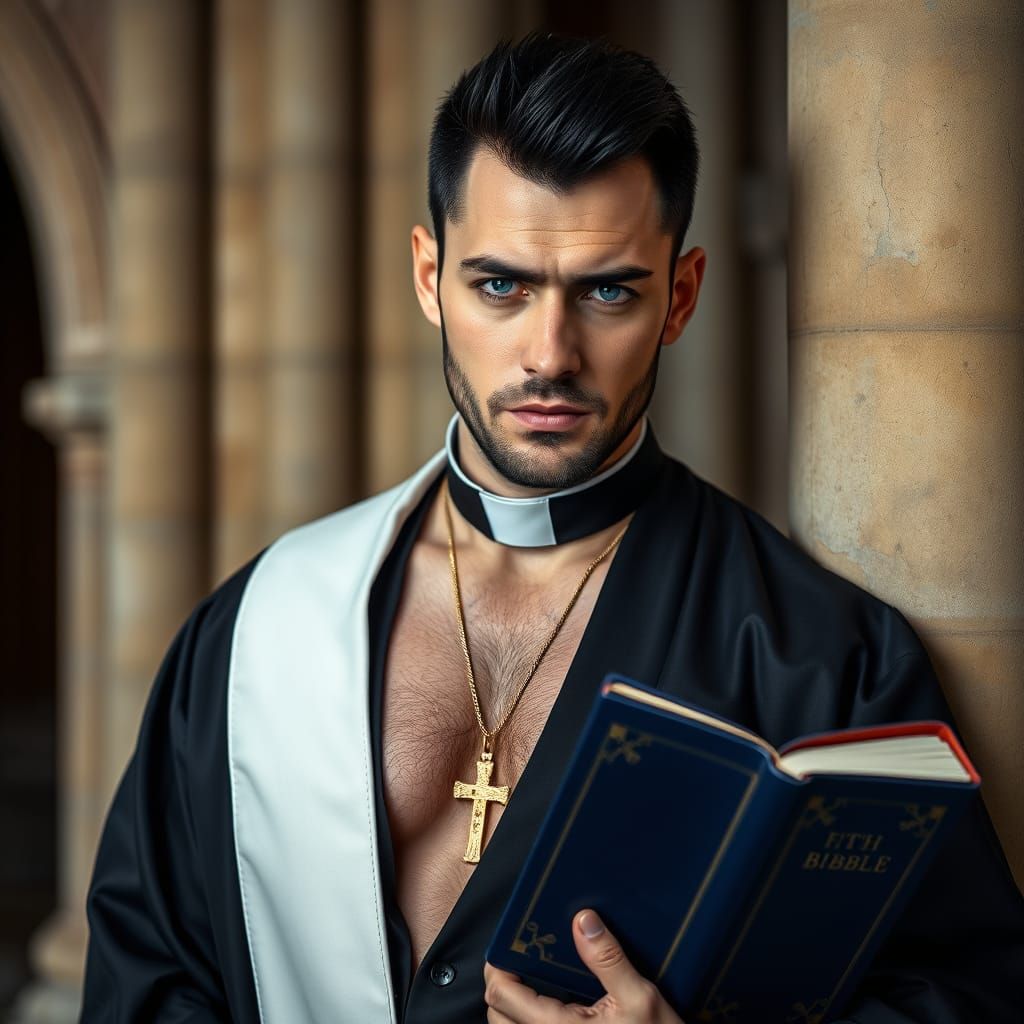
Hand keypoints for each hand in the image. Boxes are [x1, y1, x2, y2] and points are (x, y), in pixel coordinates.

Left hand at [484, 909, 684, 1022]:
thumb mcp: (641, 998)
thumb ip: (609, 959)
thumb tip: (583, 919)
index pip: (501, 995)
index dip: (497, 965)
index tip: (508, 942)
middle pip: (498, 1013)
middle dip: (503, 982)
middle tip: (522, 956)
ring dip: (516, 1002)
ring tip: (536, 977)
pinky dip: (531, 1016)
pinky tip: (557, 999)